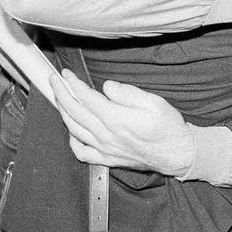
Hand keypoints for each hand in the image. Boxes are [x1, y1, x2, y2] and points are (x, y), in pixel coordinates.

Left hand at [51, 69, 193, 175]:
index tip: (66, 73)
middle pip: (74, 112)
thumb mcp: (154, 102)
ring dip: (62, 112)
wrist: (177, 154)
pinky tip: (72, 130)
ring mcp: (104, 148)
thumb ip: (128, 93)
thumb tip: (107, 86)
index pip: (85, 98)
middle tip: (54, 80)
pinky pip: (81, 152)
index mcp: (116, 119)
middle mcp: (106, 135)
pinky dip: (71, 140)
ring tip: (58, 98)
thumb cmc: (168, 127)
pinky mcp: (107, 159)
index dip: (72, 84)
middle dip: (60, 93)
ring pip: (74, 129)